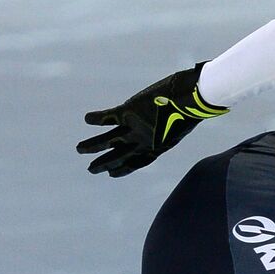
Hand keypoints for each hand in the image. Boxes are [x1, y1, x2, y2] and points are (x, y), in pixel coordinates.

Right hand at [77, 62, 227, 177]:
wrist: (192, 99)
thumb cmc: (195, 107)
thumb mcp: (187, 118)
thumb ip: (181, 121)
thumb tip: (193, 113)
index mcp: (159, 146)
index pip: (138, 162)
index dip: (124, 169)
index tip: (111, 174)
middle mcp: (145, 141)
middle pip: (120, 156)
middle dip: (104, 163)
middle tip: (91, 169)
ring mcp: (136, 128)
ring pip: (109, 140)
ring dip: (93, 145)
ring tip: (79, 149)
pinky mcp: (128, 112)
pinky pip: (108, 117)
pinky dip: (96, 118)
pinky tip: (85, 119)